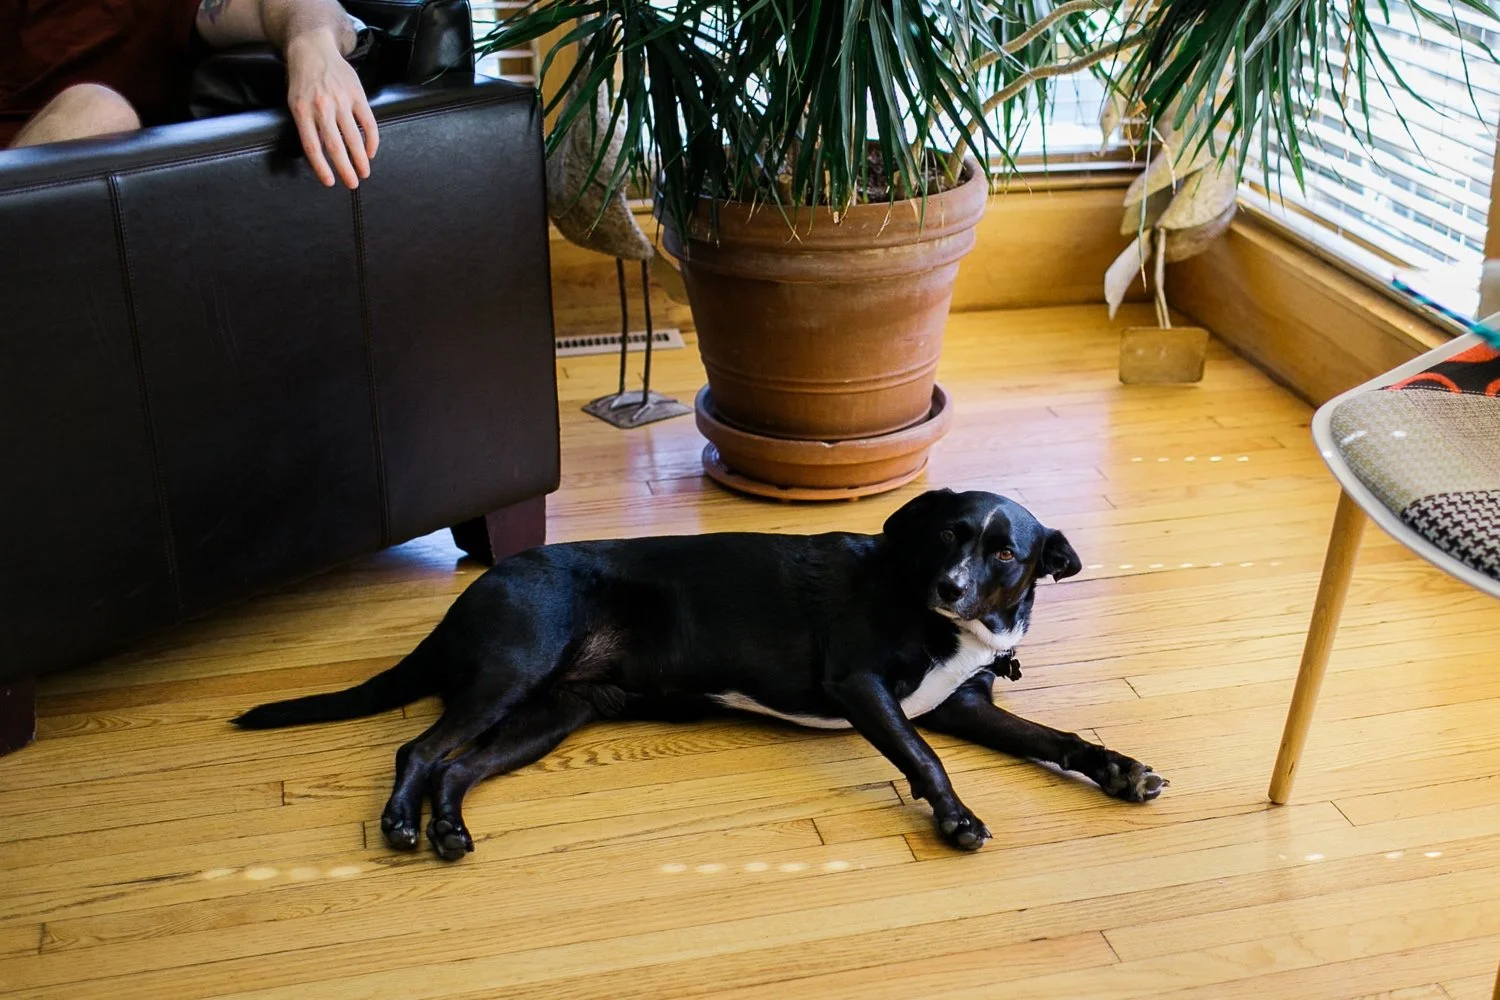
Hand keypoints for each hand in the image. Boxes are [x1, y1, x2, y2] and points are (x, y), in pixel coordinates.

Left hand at [284, 28, 377, 187]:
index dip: (321, 168)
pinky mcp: (357, 95)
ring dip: (360, 159)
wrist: (313, 50)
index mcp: (302, 111)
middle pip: (335, 146)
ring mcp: (341, 100)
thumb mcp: (296, 102)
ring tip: (364, 172)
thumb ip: (307, 126)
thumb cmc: (303, 80)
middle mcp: (322, 107)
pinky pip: (368, 123)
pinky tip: (370, 152)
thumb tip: (322, 152)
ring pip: (353, 137)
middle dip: (345, 169)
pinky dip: (371, 140)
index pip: (312, 146)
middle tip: (353, 183)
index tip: (330, 183)